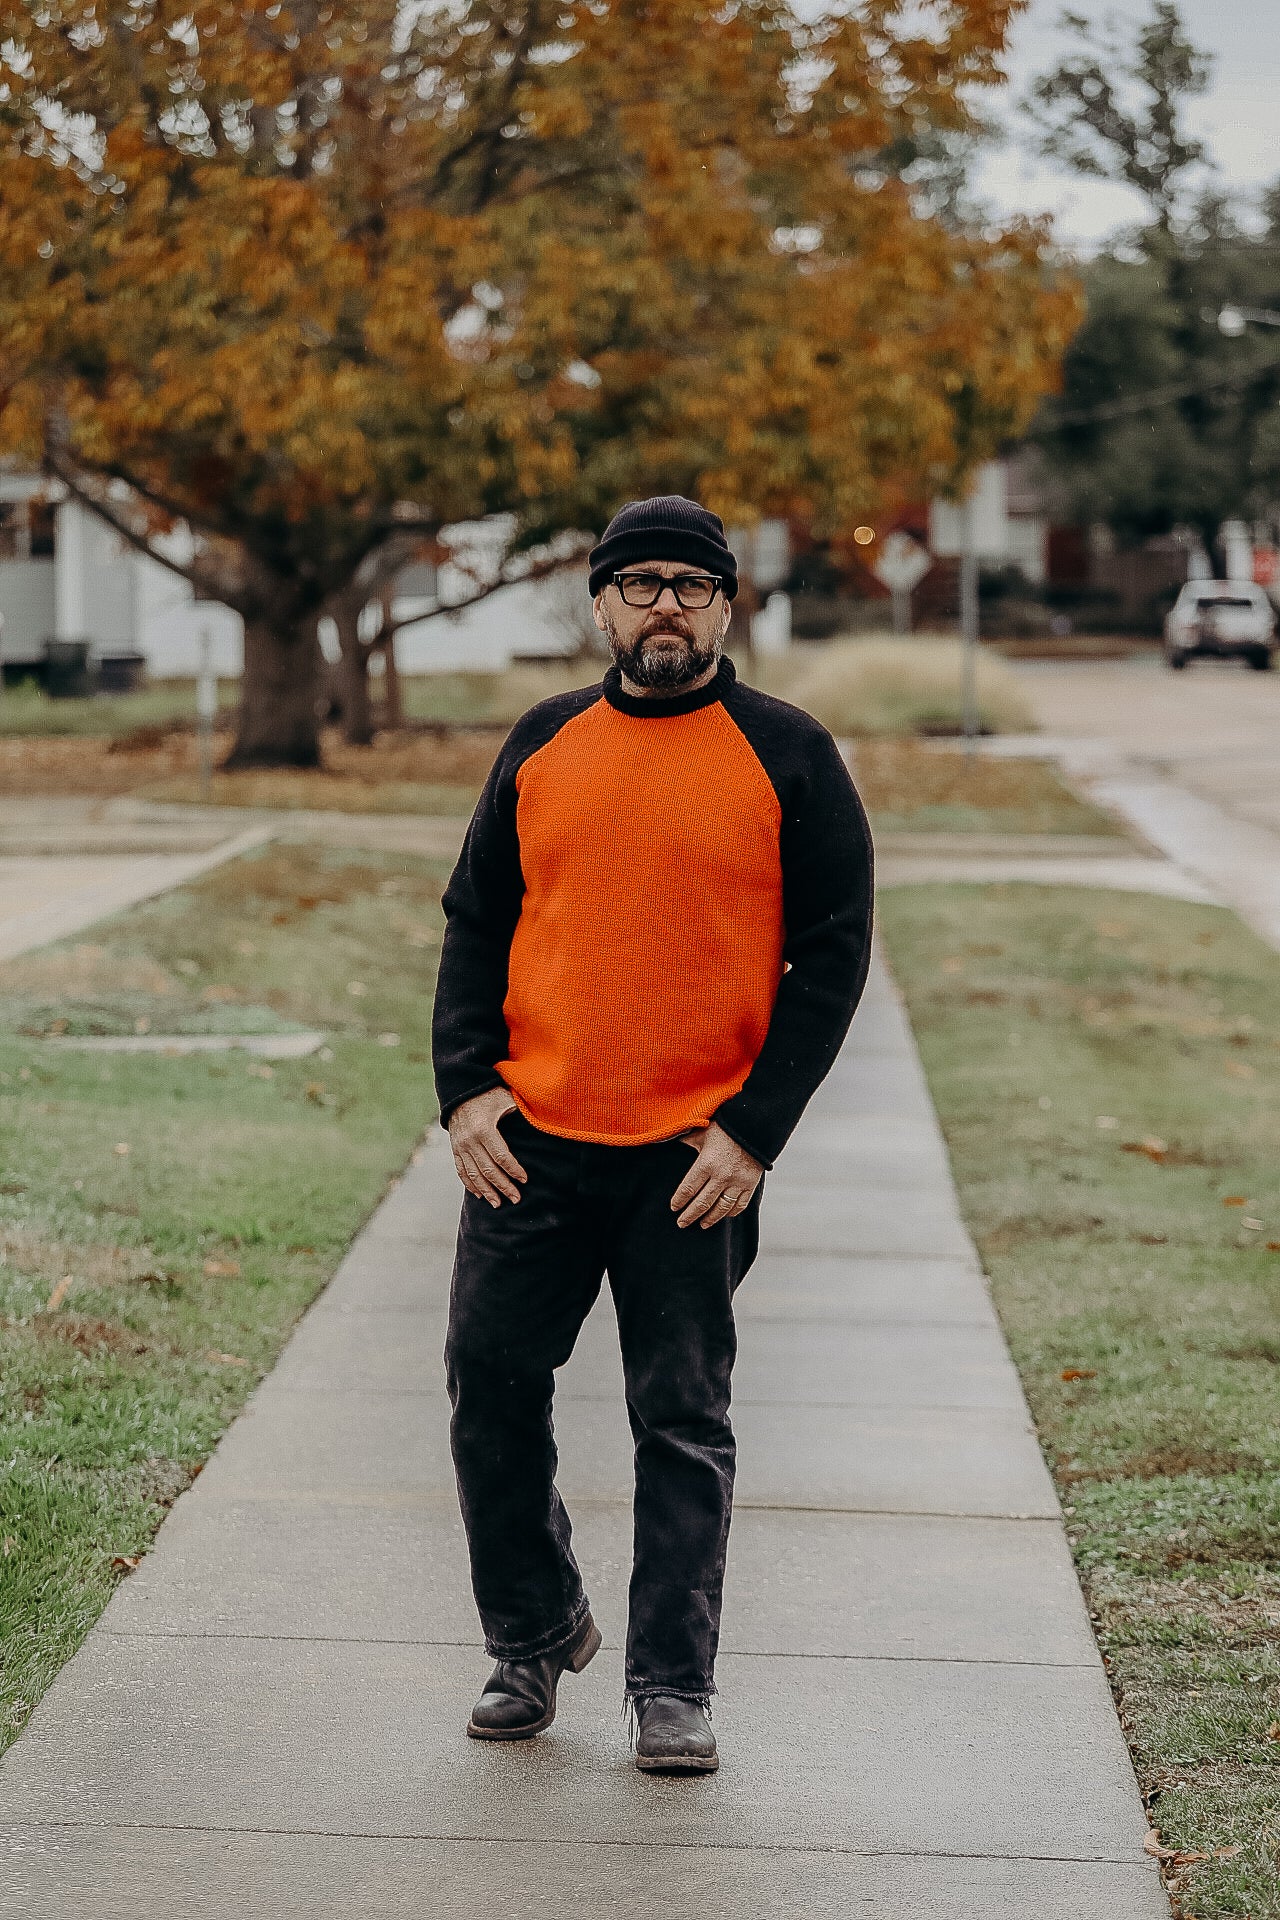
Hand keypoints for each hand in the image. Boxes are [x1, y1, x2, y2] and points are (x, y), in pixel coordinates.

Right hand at [448, 1086, 526, 1207]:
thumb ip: (521, 1110)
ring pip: (474, 1175)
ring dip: (487, 1191)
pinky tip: (479, 1195)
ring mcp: (460, 1146)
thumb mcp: (505, 1099)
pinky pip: (461, 1171)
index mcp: (484, 1129)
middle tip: (516, 1199)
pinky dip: (470, 1184)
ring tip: (498, 1204)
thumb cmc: (488, 1095)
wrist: (460, 1091)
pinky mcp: (455, 1149)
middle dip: (503, 1186)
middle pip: (488, 1170)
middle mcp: (470, 1140)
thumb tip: (545, 1117)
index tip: (525, 1180)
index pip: (501, 1156)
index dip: (514, 1170)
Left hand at [670, 1122, 763, 1229]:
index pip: (688, 1189)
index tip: (674, 1208)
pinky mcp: (750, 1184)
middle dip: (690, 1215)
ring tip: (702, 1224)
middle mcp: (722, 1176)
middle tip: (682, 1224)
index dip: (679, 1201)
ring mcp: (737, 1182)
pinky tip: (724, 1215)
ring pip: (721, 1208)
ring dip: (710, 1219)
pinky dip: (731, 1212)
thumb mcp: (702, 1131)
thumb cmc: (725, 1127)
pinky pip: (740, 1204)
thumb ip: (686, 1140)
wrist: (755, 1125)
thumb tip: (666, 1139)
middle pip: (702, 1203)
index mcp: (706, 1163)